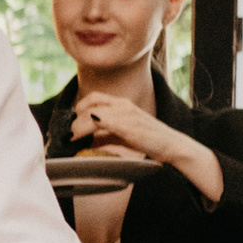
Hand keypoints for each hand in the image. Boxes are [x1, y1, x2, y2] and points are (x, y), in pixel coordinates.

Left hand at [71, 91, 223, 202]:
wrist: (172, 145)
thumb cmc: (149, 140)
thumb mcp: (123, 135)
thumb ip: (105, 135)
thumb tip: (84, 141)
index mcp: (123, 104)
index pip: (95, 97)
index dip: (80, 107)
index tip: (72, 121)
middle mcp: (123, 105)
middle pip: (90, 102)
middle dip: (76, 116)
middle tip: (70, 131)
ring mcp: (125, 114)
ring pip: (92, 112)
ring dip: (77, 125)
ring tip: (73, 137)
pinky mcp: (127, 125)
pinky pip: (99, 122)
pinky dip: (85, 130)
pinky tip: (80, 139)